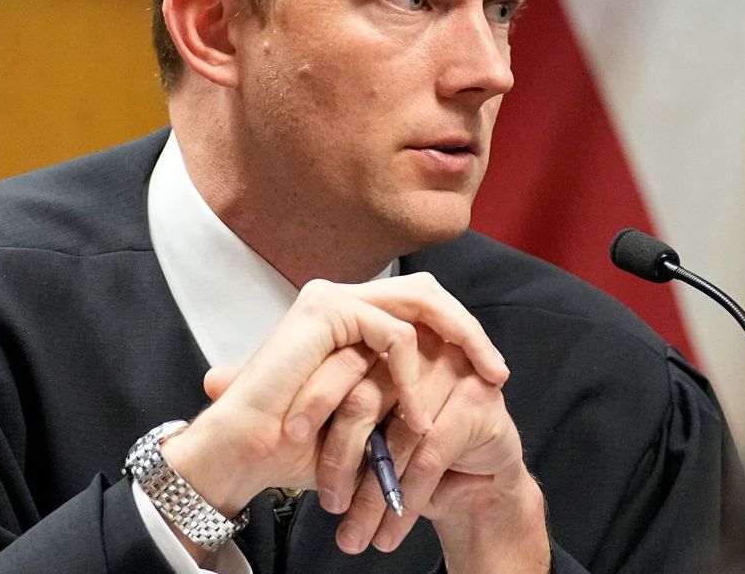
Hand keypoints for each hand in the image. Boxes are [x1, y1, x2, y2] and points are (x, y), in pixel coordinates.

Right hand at [160, 274, 508, 537]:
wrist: (245, 451)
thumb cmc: (299, 446)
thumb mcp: (368, 415)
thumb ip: (402, 392)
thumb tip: (464, 391)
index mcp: (347, 317)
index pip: (417, 305)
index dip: (459, 332)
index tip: (491, 375)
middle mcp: (340, 299)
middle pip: (426, 292)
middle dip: (470, 331)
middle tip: (498, 374)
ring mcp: (331, 299)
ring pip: (420, 302)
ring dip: (457, 346)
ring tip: (479, 390)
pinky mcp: (326, 310)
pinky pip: (395, 334)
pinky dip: (414, 377)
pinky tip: (421, 416)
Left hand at [309, 336, 545, 570]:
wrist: (478, 485)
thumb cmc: (420, 454)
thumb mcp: (371, 433)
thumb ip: (337, 415)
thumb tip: (269, 419)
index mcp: (385, 344)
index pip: (339, 365)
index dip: (315, 400)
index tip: (291, 438)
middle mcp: (418, 350)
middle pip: (364, 400)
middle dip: (340, 458)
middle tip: (328, 501)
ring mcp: (451, 370)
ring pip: (396, 437)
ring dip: (372, 495)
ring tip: (355, 534)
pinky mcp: (476, 399)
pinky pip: (429, 456)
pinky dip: (406, 501)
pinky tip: (390, 532)